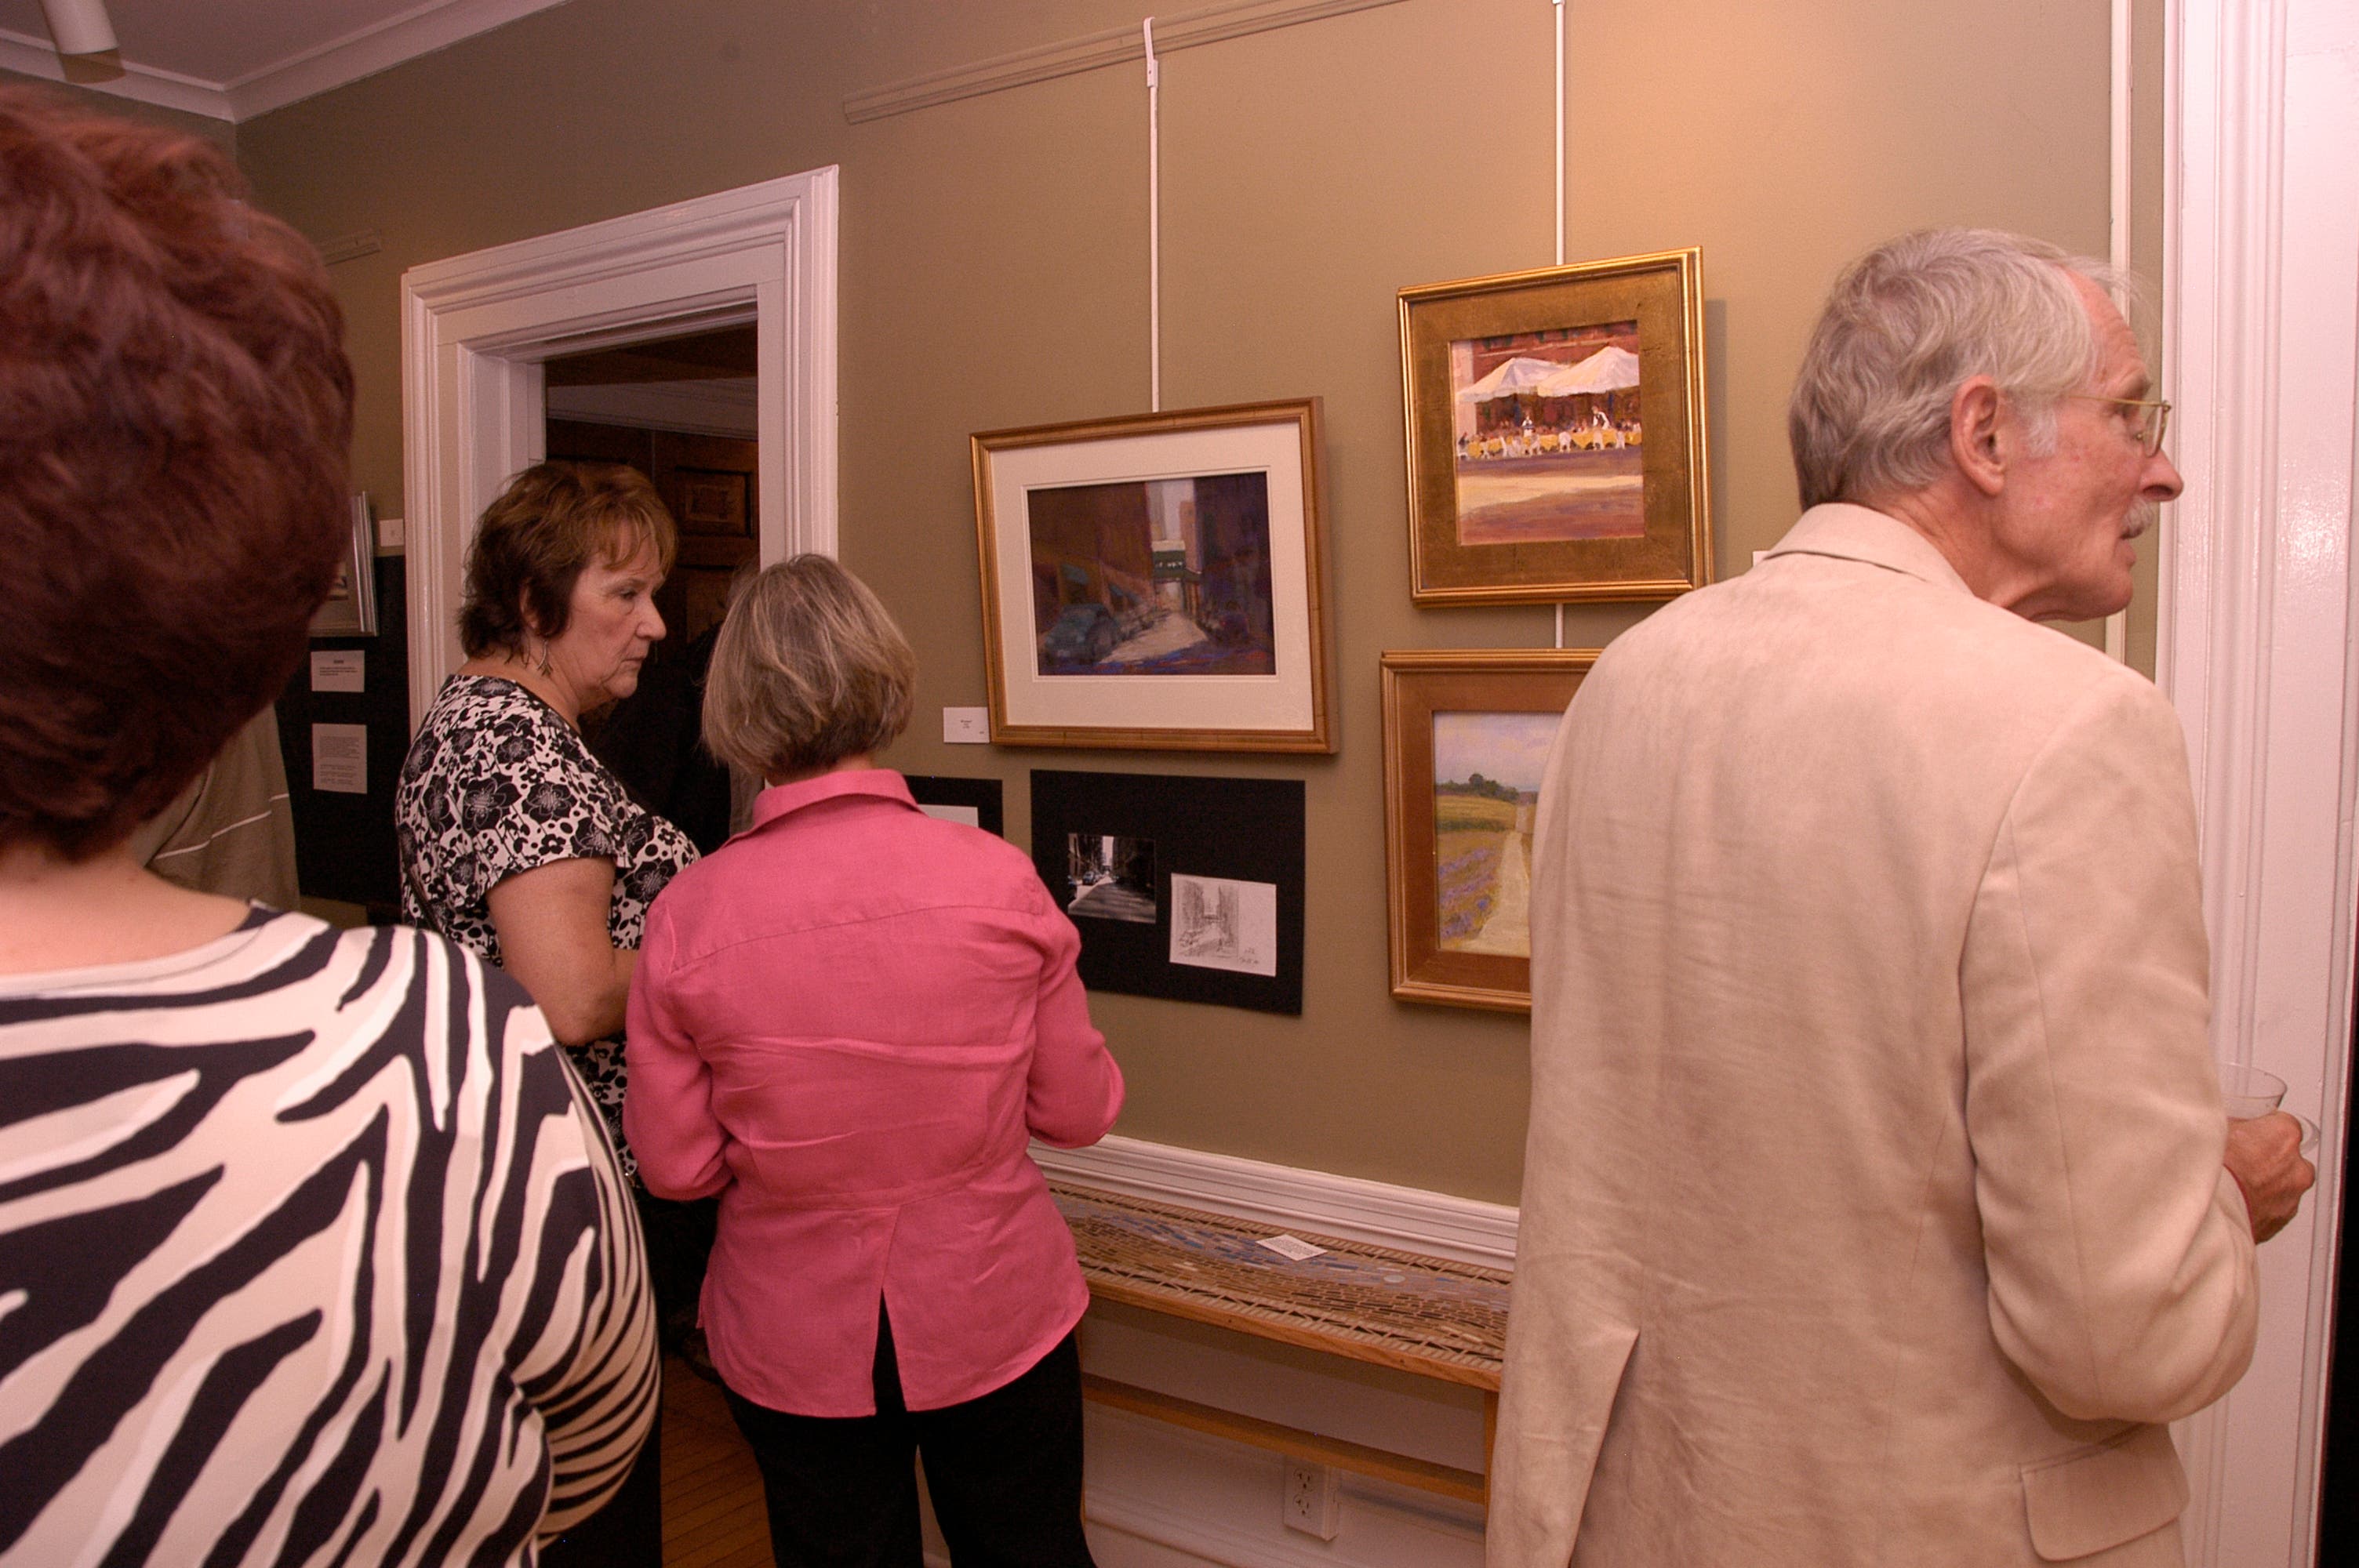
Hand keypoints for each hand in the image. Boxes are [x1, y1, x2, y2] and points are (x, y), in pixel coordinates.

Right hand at [2224, 1113, 2315, 1242]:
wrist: (2207, 1211)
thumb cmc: (2213, 1169)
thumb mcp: (2216, 1128)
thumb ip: (2234, 1125)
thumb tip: (2229, 1125)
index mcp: (2284, 1135)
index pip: (2282, 1123)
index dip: (2261, 1128)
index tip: (2248, 1133)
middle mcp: (2297, 1166)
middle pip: (2288, 1157)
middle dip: (2269, 1158)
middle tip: (2241, 1160)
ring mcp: (2292, 1196)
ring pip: (2284, 1185)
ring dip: (2266, 1184)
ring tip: (2236, 1185)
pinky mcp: (2282, 1221)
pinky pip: (2275, 1209)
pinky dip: (2260, 1205)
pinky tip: (2237, 1201)